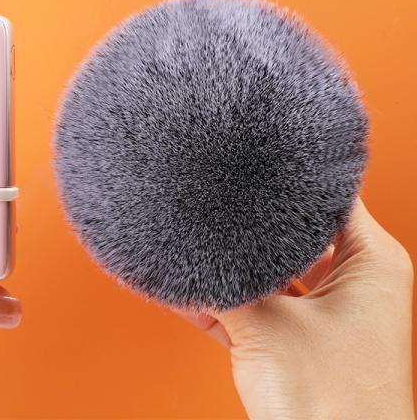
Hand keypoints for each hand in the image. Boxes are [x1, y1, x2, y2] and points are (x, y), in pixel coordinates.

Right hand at [183, 199, 413, 419]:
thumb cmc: (332, 406)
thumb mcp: (267, 327)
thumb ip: (224, 284)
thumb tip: (191, 251)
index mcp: (370, 262)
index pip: (328, 198)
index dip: (288, 180)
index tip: (249, 165)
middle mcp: (354, 280)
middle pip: (294, 235)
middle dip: (250, 231)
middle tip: (212, 208)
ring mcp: (328, 311)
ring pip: (273, 273)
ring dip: (234, 272)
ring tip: (194, 252)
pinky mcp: (304, 339)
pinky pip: (262, 307)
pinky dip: (229, 303)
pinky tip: (190, 293)